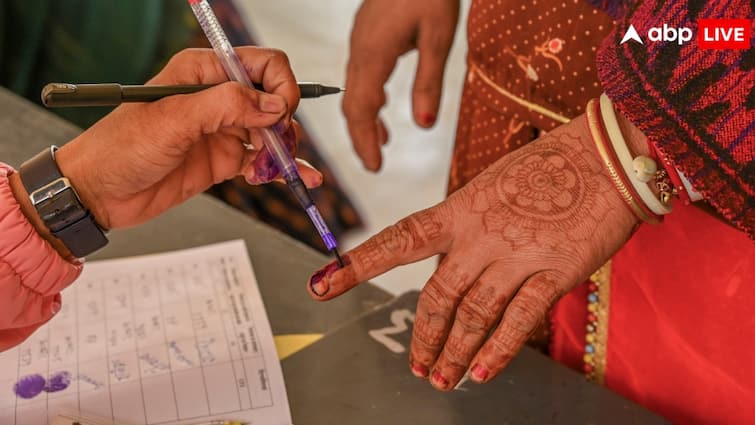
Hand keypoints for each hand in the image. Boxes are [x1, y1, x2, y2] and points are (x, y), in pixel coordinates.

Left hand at [54, 47, 321, 230]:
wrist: (100, 193)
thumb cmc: (121, 149)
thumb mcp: (173, 121)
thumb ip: (227, 106)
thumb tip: (274, 104)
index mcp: (203, 72)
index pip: (261, 65)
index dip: (280, 87)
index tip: (281, 114)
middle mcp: (217, 97)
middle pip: (274, 99)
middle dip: (284, 123)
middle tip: (277, 148)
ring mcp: (223, 129)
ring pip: (274, 132)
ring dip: (285, 150)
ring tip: (276, 170)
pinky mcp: (225, 159)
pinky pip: (264, 160)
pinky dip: (281, 169)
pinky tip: (298, 179)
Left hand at [307, 113, 641, 389]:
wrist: (608, 154)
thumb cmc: (551, 165)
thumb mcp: (492, 183)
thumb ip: (467, 221)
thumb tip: (450, 253)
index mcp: (459, 209)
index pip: (397, 240)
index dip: (357, 265)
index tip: (322, 284)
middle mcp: (479, 235)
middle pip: (436, 295)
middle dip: (422, 335)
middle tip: (415, 365)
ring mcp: (515, 254)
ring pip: (472, 314)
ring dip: (452, 352)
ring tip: (441, 378)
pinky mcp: (553, 271)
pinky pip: (519, 318)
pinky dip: (498, 349)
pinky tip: (481, 371)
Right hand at [343, 0, 459, 170]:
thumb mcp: (439, 38)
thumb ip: (429, 82)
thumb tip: (423, 126)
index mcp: (374, 54)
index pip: (361, 110)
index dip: (365, 141)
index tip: (375, 167)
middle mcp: (360, 50)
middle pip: (352, 104)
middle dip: (361, 136)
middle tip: (374, 164)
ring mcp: (361, 41)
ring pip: (354, 90)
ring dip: (365, 119)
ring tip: (380, 144)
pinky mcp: (368, 35)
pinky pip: (360, 75)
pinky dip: (368, 99)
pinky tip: (381, 107)